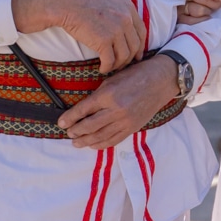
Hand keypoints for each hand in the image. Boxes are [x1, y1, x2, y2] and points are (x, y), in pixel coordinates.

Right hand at [13, 0, 145, 72]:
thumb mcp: (108, 1)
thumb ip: (120, 13)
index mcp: (128, 7)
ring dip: (118, 64)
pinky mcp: (104, 41)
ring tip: (110, 66)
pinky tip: (102, 69)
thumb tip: (124, 30)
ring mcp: (116, 30)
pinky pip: (110, 61)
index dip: (139, 46)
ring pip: (124, 56)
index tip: (136, 55)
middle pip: (135, 45)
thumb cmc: (82, 2)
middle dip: (129, 58)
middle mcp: (126, 18)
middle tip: (121, 64)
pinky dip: (107, 68)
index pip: (141, 32)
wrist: (66, 3)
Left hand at [57, 55, 176, 148]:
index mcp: (108, 95)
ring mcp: (125, 121)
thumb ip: (98, 95)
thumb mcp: (112, 80)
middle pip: (90, 126)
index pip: (83, 110)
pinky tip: (93, 145)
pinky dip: (102, 144)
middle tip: (68, 133)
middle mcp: (116, 110)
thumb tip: (82, 109)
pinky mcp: (133, 128)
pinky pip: (114, 140)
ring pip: (101, 136)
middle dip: (76, 131)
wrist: (160, 81)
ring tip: (76, 143)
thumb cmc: (135, 75)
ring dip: (86, 141)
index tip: (61, 123)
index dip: (70, 118)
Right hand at [177, 0, 220, 24]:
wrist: (187, 0)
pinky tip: (205, 17)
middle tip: (217, 4)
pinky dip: (201, 20)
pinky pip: (191, 21)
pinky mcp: (177, 18)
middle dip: (213, 3)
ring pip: (196, 10)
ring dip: (206, 11)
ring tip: (207, 9)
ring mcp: (177, 5)